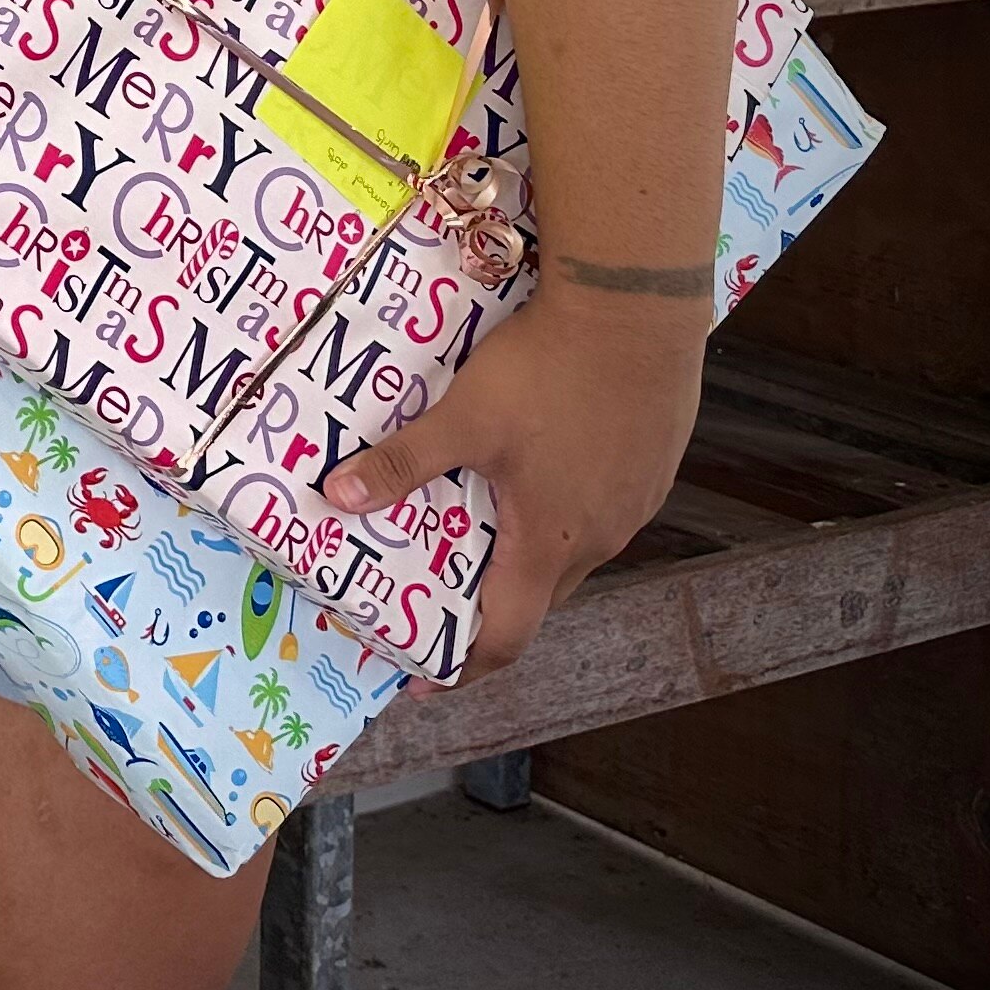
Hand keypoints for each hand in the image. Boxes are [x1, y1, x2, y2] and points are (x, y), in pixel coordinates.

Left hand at [322, 281, 707, 673]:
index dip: (464, 665)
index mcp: (551, 540)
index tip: (424, 677)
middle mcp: (600, 537)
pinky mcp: (651, 467)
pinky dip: (559, 512)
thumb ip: (403, 462)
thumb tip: (338, 498)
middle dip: (487, 605)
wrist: (637, 312)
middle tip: (437, 591)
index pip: (508, 634)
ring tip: (478, 530)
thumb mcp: (464, 418)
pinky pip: (599, 510)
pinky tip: (534, 476)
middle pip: (538, 595)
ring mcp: (634, 503)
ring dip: (526, 553)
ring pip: (571, 549)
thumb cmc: (550, 372)